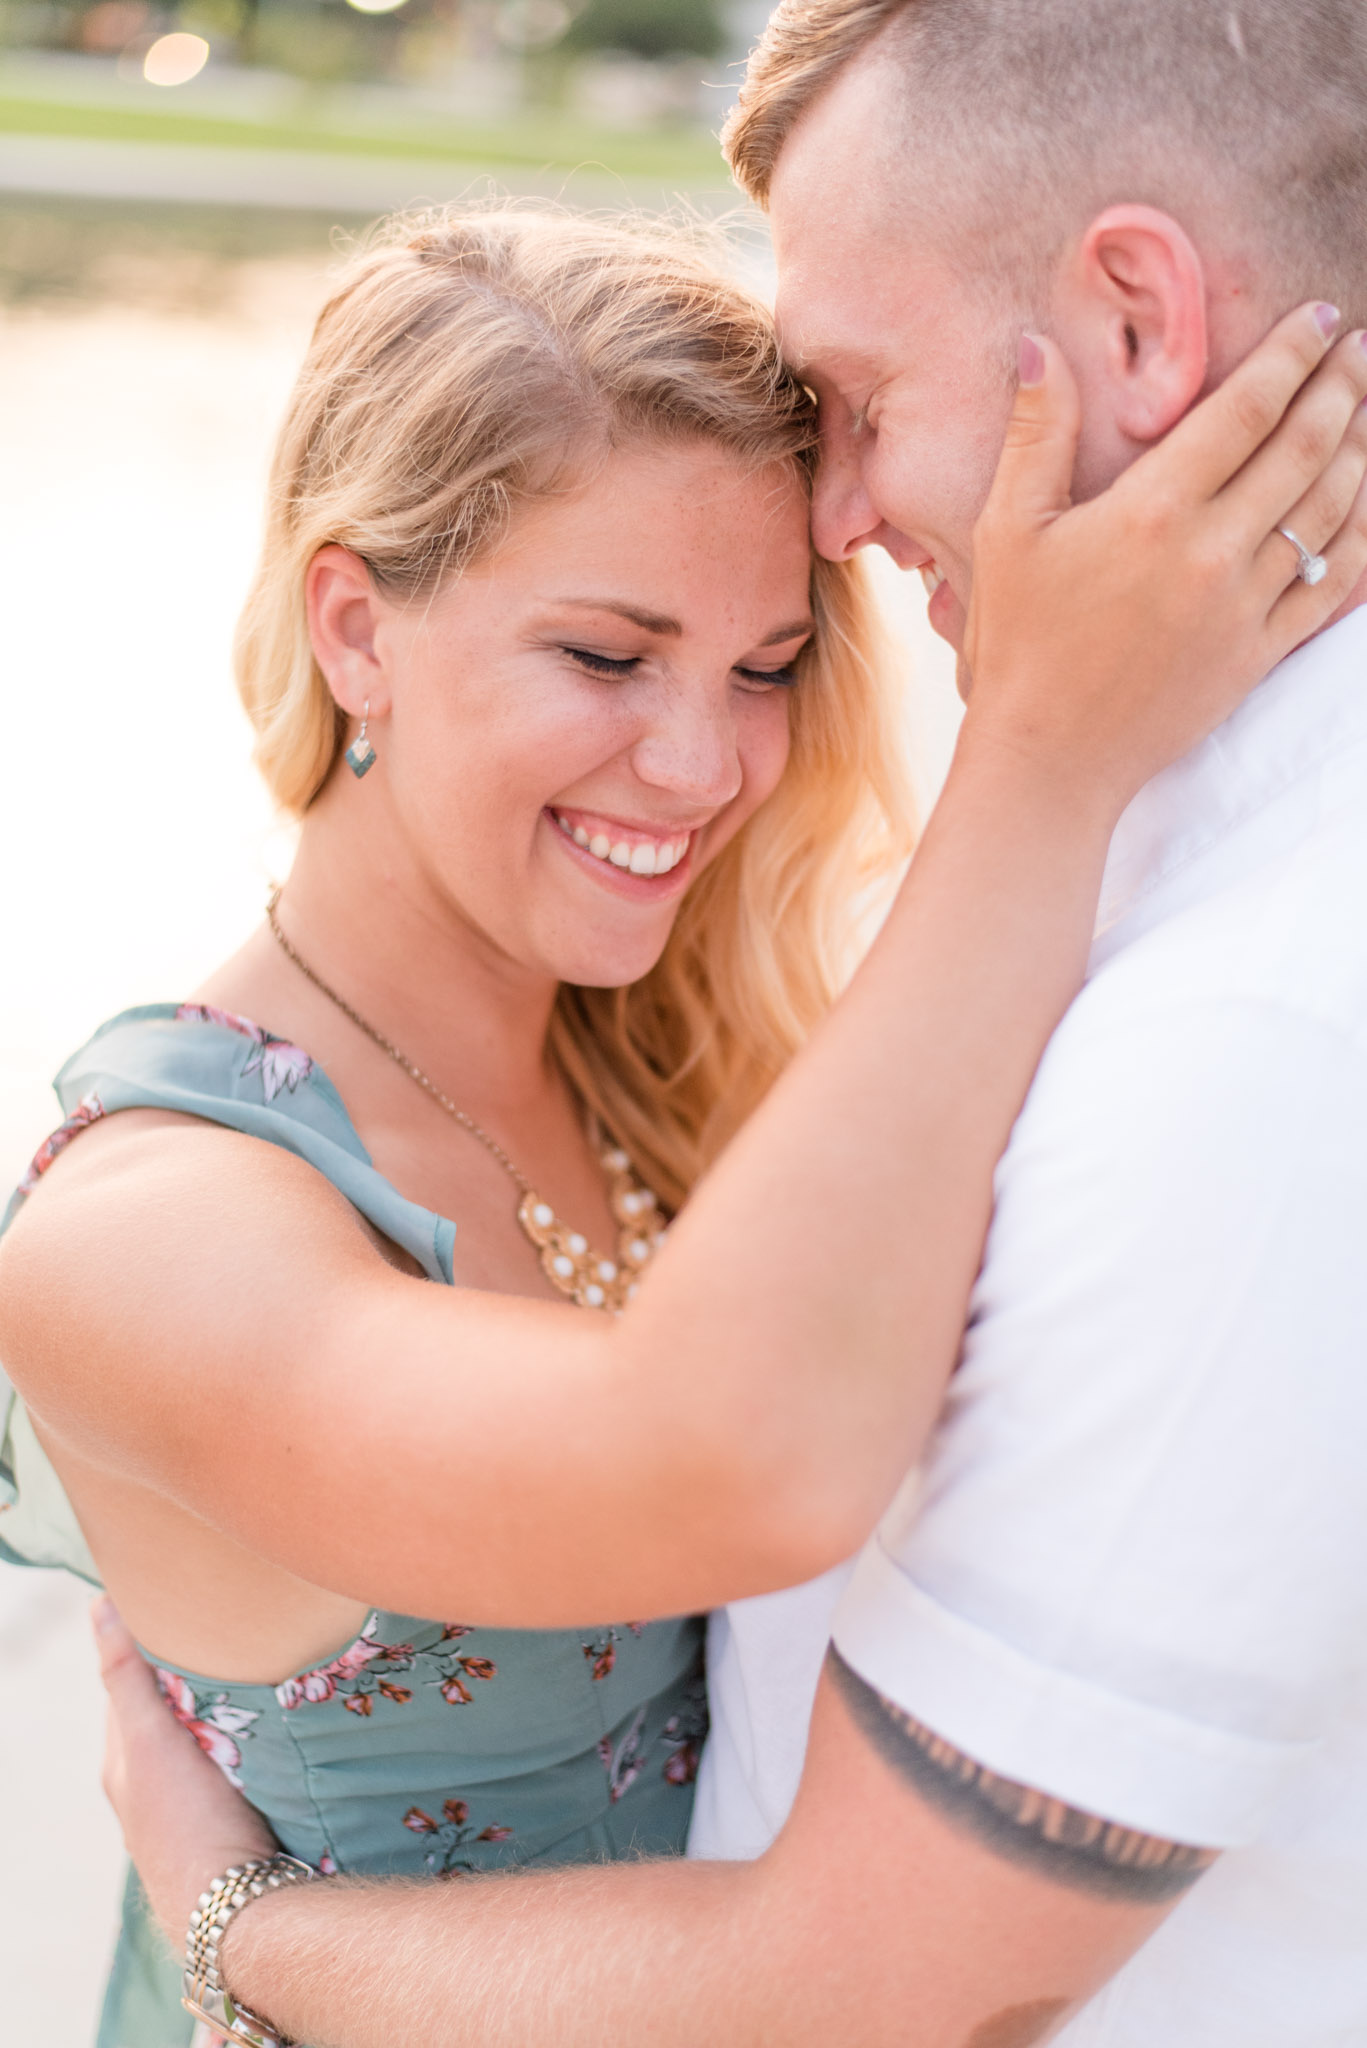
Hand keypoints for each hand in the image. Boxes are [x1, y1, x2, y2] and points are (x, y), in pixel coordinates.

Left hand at [93, 1595, 275, 1944]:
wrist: (238, 1909)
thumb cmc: (186, 1824)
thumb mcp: (149, 1741)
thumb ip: (127, 1678)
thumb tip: (100, 1606)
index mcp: (122, 1763)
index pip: (129, 1683)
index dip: (150, 1644)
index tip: (180, 1604)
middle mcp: (150, 1786)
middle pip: (169, 1710)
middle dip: (191, 1674)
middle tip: (227, 1631)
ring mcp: (190, 1805)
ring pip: (202, 1737)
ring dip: (223, 1707)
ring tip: (255, 1671)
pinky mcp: (227, 1818)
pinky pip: (231, 1761)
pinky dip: (242, 1737)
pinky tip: (268, 1726)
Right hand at [961, 304, 1366, 813]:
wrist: (1050, 758)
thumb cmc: (1019, 645)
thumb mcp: (1006, 533)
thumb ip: (1033, 436)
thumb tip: (1038, 345)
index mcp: (1153, 511)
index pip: (1248, 409)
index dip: (1294, 355)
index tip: (1322, 320)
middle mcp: (1212, 552)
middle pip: (1304, 448)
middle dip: (1343, 388)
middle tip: (1362, 350)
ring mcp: (1245, 606)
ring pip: (1331, 509)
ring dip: (1361, 450)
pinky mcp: (1260, 653)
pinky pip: (1335, 584)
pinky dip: (1363, 537)